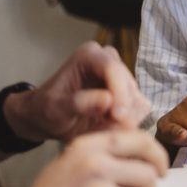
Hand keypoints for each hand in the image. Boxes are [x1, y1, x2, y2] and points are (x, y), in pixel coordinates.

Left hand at [7, 41, 150, 142]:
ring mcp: (121, 76)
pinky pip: (139, 110)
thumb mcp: (55, 109)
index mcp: (89, 56)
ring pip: (137, 99)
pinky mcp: (129, 93)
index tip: (117, 116)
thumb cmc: (46, 110)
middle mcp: (109, 60)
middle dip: (121, 111)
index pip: (112, 69)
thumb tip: (109, 101)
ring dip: (124, 120)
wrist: (47, 119)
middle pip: (129, 85)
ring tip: (100, 131)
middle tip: (104, 131)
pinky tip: (107, 129)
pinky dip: (127, 124)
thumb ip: (79, 104)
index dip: (119, 92)